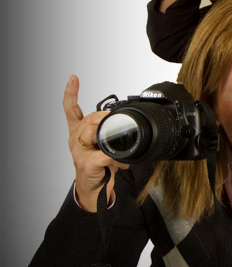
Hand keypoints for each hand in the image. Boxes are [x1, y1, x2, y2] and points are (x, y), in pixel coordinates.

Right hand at [64, 75, 127, 211]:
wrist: (94, 188)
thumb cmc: (99, 165)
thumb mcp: (103, 145)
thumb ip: (108, 133)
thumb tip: (125, 126)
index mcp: (78, 132)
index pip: (71, 109)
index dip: (71, 93)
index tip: (73, 78)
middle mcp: (75, 138)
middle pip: (91, 119)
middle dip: (107, 122)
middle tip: (118, 134)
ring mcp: (78, 151)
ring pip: (97, 133)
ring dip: (113, 142)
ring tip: (117, 154)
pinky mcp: (85, 163)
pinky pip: (106, 154)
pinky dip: (117, 158)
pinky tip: (119, 163)